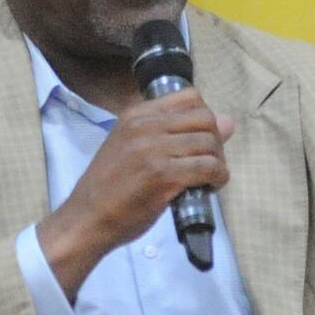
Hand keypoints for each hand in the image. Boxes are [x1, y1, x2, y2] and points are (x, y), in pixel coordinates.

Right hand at [37, 89, 234, 300]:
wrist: (87, 217)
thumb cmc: (109, 186)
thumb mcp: (133, 147)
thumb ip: (173, 133)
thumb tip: (227, 122)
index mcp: (136, 114)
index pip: (190, 97)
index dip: (204, 118)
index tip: (201, 138)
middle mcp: (145, 125)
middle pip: (204, 118)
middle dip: (215, 140)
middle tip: (209, 160)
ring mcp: (154, 149)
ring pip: (209, 143)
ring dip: (218, 161)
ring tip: (210, 176)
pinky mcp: (164, 175)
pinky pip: (207, 167)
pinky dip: (218, 177)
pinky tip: (212, 186)